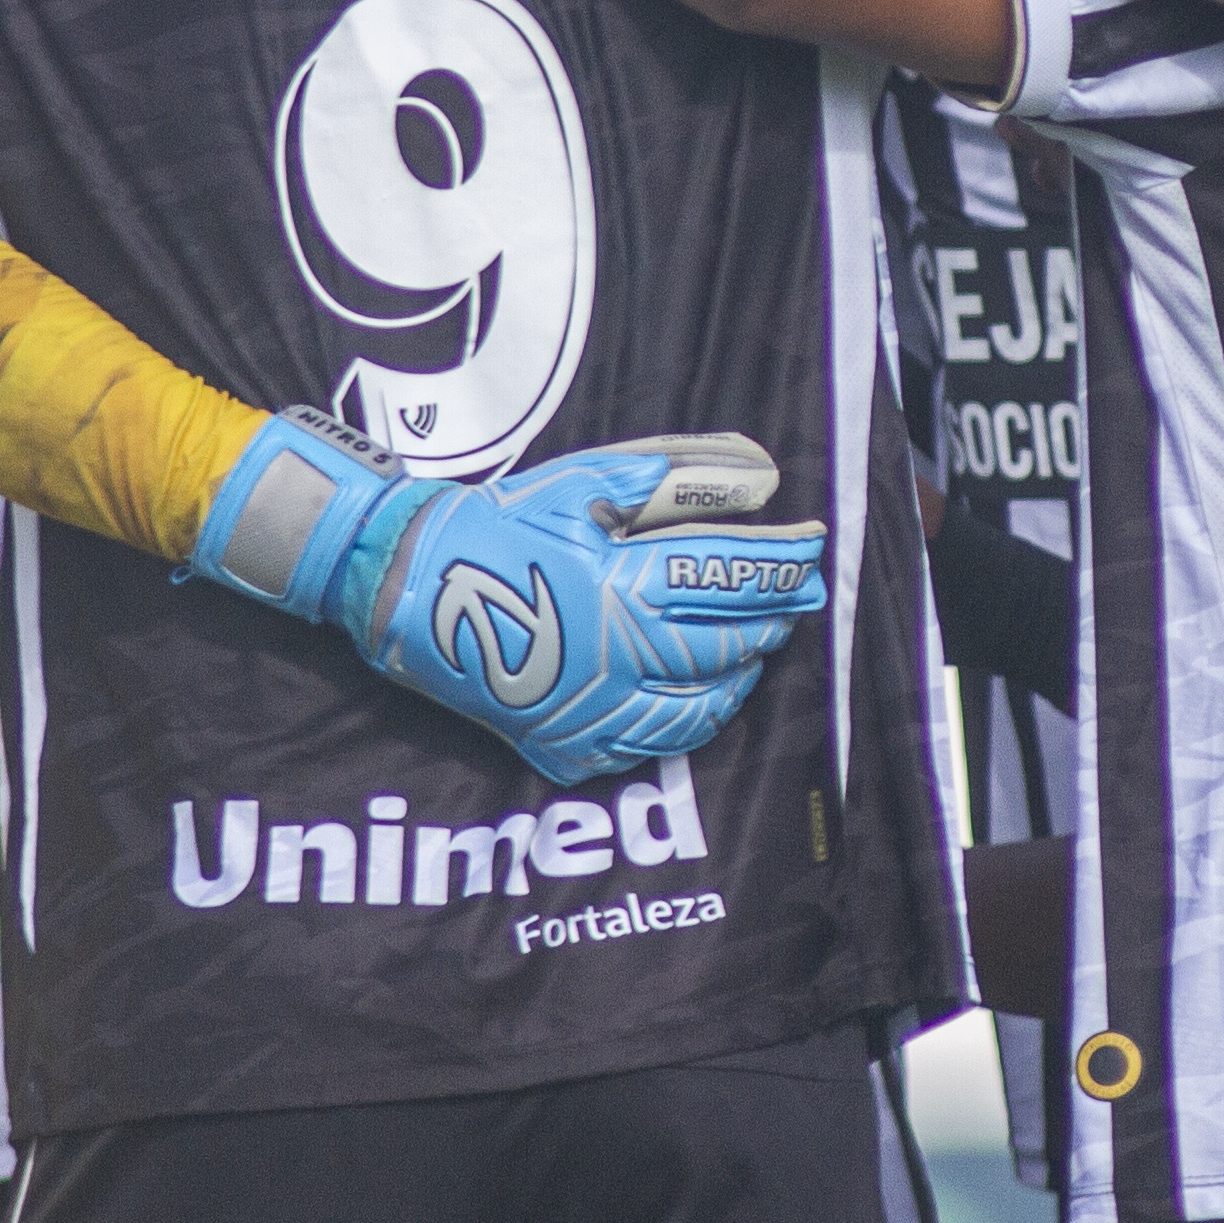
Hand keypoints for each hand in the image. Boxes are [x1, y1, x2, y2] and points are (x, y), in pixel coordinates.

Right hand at [185, 408, 825, 783]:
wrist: (409, 586)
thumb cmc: (498, 524)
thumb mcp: (582, 483)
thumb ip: (673, 479)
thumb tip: (757, 476)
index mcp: (622, 585)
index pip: (731, 576)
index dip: (784, 561)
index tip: (814, 549)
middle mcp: (617, 656)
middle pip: (726, 644)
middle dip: (774, 617)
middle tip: (800, 599)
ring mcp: (592, 710)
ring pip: (698, 709)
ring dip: (739, 676)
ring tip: (755, 650)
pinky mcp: (566, 744)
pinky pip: (648, 745)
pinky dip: (688, 723)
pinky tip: (699, 698)